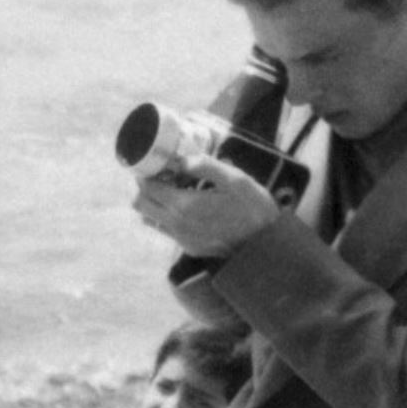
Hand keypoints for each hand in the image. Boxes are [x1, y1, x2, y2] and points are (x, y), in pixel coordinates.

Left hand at [133, 153, 280, 257]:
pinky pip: (166, 229)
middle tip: (163, 175)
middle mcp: (177, 225)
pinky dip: (168, 215)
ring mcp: (181, 239)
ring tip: (176, 189)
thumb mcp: (234, 179)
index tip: (157, 164)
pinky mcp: (189, 247)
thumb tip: (180, 160)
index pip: (147, 188)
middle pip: (141, 204)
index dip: (147, 174)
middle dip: (146, 187)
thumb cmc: (253, 208)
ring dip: (155, 202)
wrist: (265, 245)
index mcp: (185, 205)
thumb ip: (205, 166)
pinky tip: (189, 206)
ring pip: (150, 218)